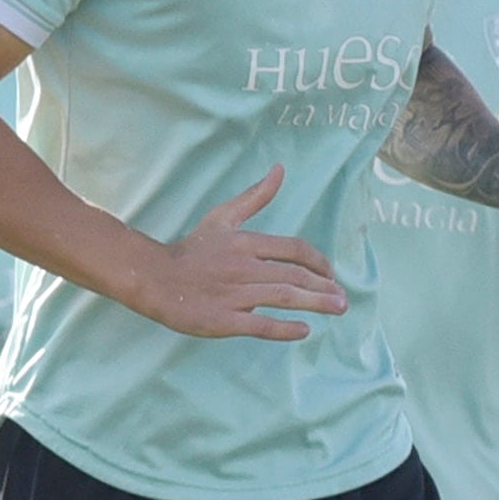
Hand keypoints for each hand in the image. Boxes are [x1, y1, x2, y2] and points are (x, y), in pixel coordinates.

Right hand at [129, 168, 346, 341]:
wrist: (155, 279)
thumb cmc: (192, 250)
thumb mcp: (223, 218)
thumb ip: (254, 197)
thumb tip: (279, 170)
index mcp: (246, 243)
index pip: (294, 250)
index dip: (318, 261)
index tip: (331, 274)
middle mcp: (244, 267)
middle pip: (294, 276)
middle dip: (324, 287)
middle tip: (343, 299)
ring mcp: (234, 295)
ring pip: (283, 298)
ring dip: (315, 303)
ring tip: (337, 308)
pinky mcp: (223, 320)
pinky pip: (260, 325)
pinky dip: (284, 328)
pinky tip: (304, 329)